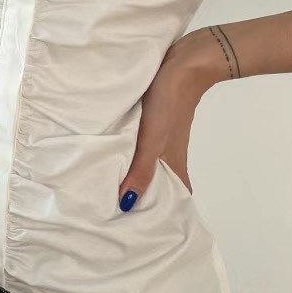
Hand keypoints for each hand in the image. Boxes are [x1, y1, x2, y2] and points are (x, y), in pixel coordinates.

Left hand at [117, 27, 229, 210]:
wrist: (184, 62)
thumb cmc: (170, 104)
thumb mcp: (153, 140)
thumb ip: (140, 171)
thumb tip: (126, 204)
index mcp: (174, 164)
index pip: (174, 198)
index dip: (162, 214)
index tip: (142, 229)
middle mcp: (170, 155)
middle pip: (157, 183)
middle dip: (140, 198)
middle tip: (113, 213)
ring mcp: (162, 138)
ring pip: (147, 164)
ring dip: (132, 175)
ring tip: (107, 188)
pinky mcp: (154, 122)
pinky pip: (140, 146)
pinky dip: (129, 154)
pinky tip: (113, 154)